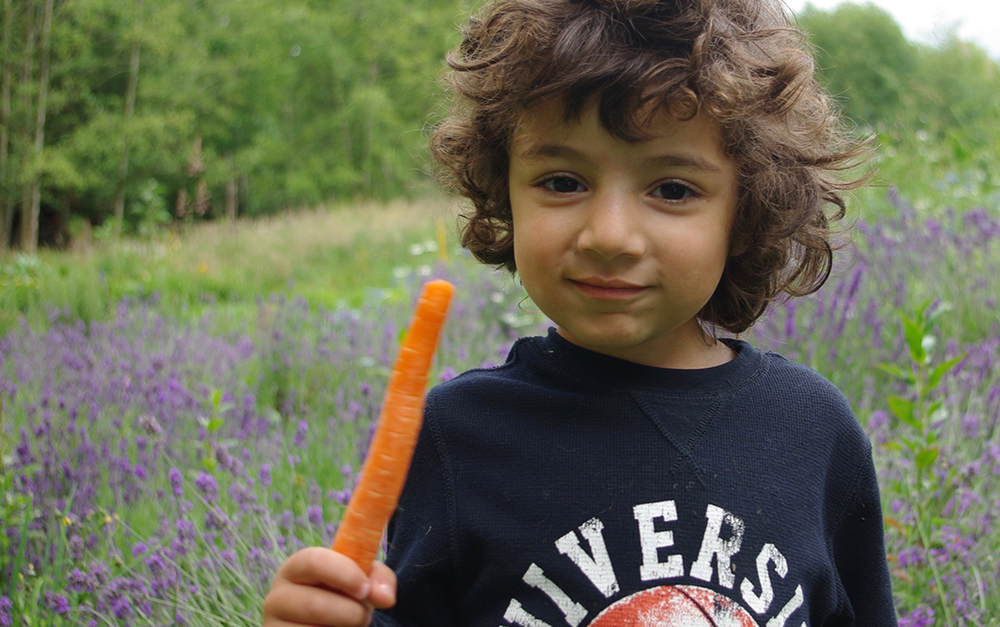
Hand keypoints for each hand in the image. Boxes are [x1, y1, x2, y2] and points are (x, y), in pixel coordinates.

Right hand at [263, 547, 396, 626]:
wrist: (328, 622)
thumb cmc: (344, 595)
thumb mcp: (361, 579)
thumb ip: (378, 579)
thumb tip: (386, 598)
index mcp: (295, 568)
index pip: (313, 561)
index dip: (343, 574)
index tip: (365, 589)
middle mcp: (277, 596)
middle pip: (315, 605)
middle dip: (350, 613)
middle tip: (365, 615)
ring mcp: (273, 625)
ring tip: (352, 625)